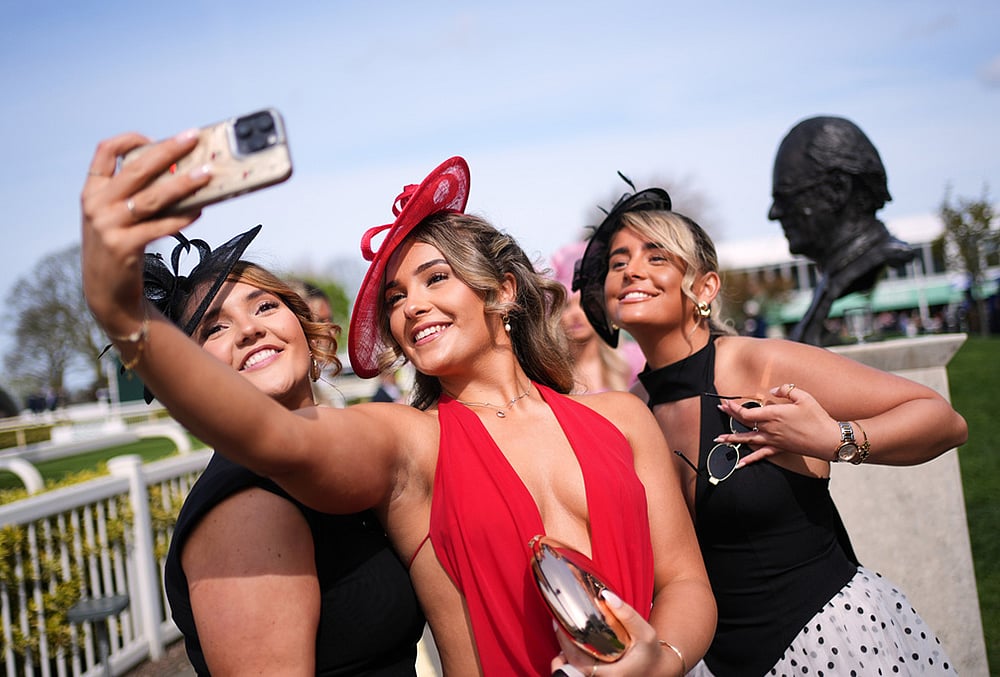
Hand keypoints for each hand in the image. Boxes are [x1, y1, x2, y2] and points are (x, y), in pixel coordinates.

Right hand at [80, 130, 211, 333]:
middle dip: (167, 150)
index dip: (129, 140)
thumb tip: (179, 172)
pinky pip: (160, 227)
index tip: (153, 137)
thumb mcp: (116, 217)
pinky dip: (181, 217)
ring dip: (183, 184)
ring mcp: (108, 226)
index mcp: (92, 191)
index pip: (104, 153)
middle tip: (192, 138)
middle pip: (136, 169)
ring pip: (152, 198)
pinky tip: (199, 211)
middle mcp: (96, 205)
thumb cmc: (119, 248)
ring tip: (207, 174)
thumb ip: (135, 196)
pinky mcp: (123, 247)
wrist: (106, 293)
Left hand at [550, 591, 681, 676]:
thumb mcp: (645, 632)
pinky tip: (573, 644)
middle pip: (571, 667)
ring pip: (572, 671)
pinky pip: (578, 671)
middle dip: (562, 648)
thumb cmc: (651, 652)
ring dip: (565, 655)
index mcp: (613, 675)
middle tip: (557, 624)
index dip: (565, 644)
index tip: (559, 623)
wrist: (657, 669)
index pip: (579, 662)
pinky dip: (572, 660)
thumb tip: (606, 596)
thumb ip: (627, 614)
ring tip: (563, 634)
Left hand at [717, 383, 837, 465]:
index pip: (746, 412)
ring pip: (747, 439)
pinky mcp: (779, 449)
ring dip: (732, 439)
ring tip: (718, 439)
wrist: (828, 439)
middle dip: (730, 415)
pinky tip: (739, 464)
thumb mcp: (803, 397)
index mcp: (773, 414)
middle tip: (720, 409)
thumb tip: (773, 391)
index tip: (727, 402)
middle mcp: (769, 428)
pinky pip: (761, 455)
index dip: (734, 407)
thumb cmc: (817, 417)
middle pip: (744, 422)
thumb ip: (786, 390)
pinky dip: (749, 459)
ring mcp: (773, 440)